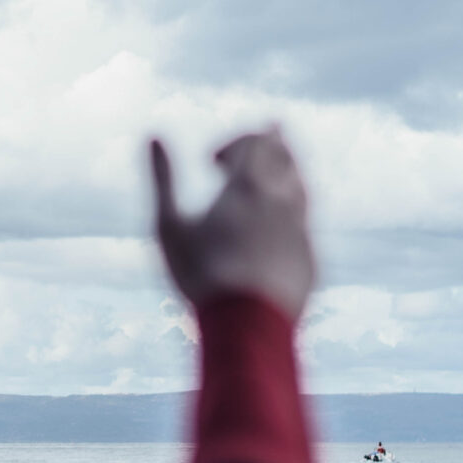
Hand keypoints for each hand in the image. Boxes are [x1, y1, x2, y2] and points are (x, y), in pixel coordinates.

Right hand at [151, 127, 316, 320]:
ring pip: (302, 188)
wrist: (247, 327)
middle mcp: (283, 201)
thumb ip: (163, 178)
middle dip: (268, 146)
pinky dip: (289, 215)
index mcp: (249, 187)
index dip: (233, 142)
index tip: (210, 161)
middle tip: (252, 148)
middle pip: (286, 157)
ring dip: (284, 176)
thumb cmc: (201, 274)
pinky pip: (304, 225)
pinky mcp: (310, 260)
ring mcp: (302, 231)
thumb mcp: (169, 225)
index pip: (255, 141)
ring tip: (266, 181)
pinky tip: (273, 229)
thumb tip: (152, 135)